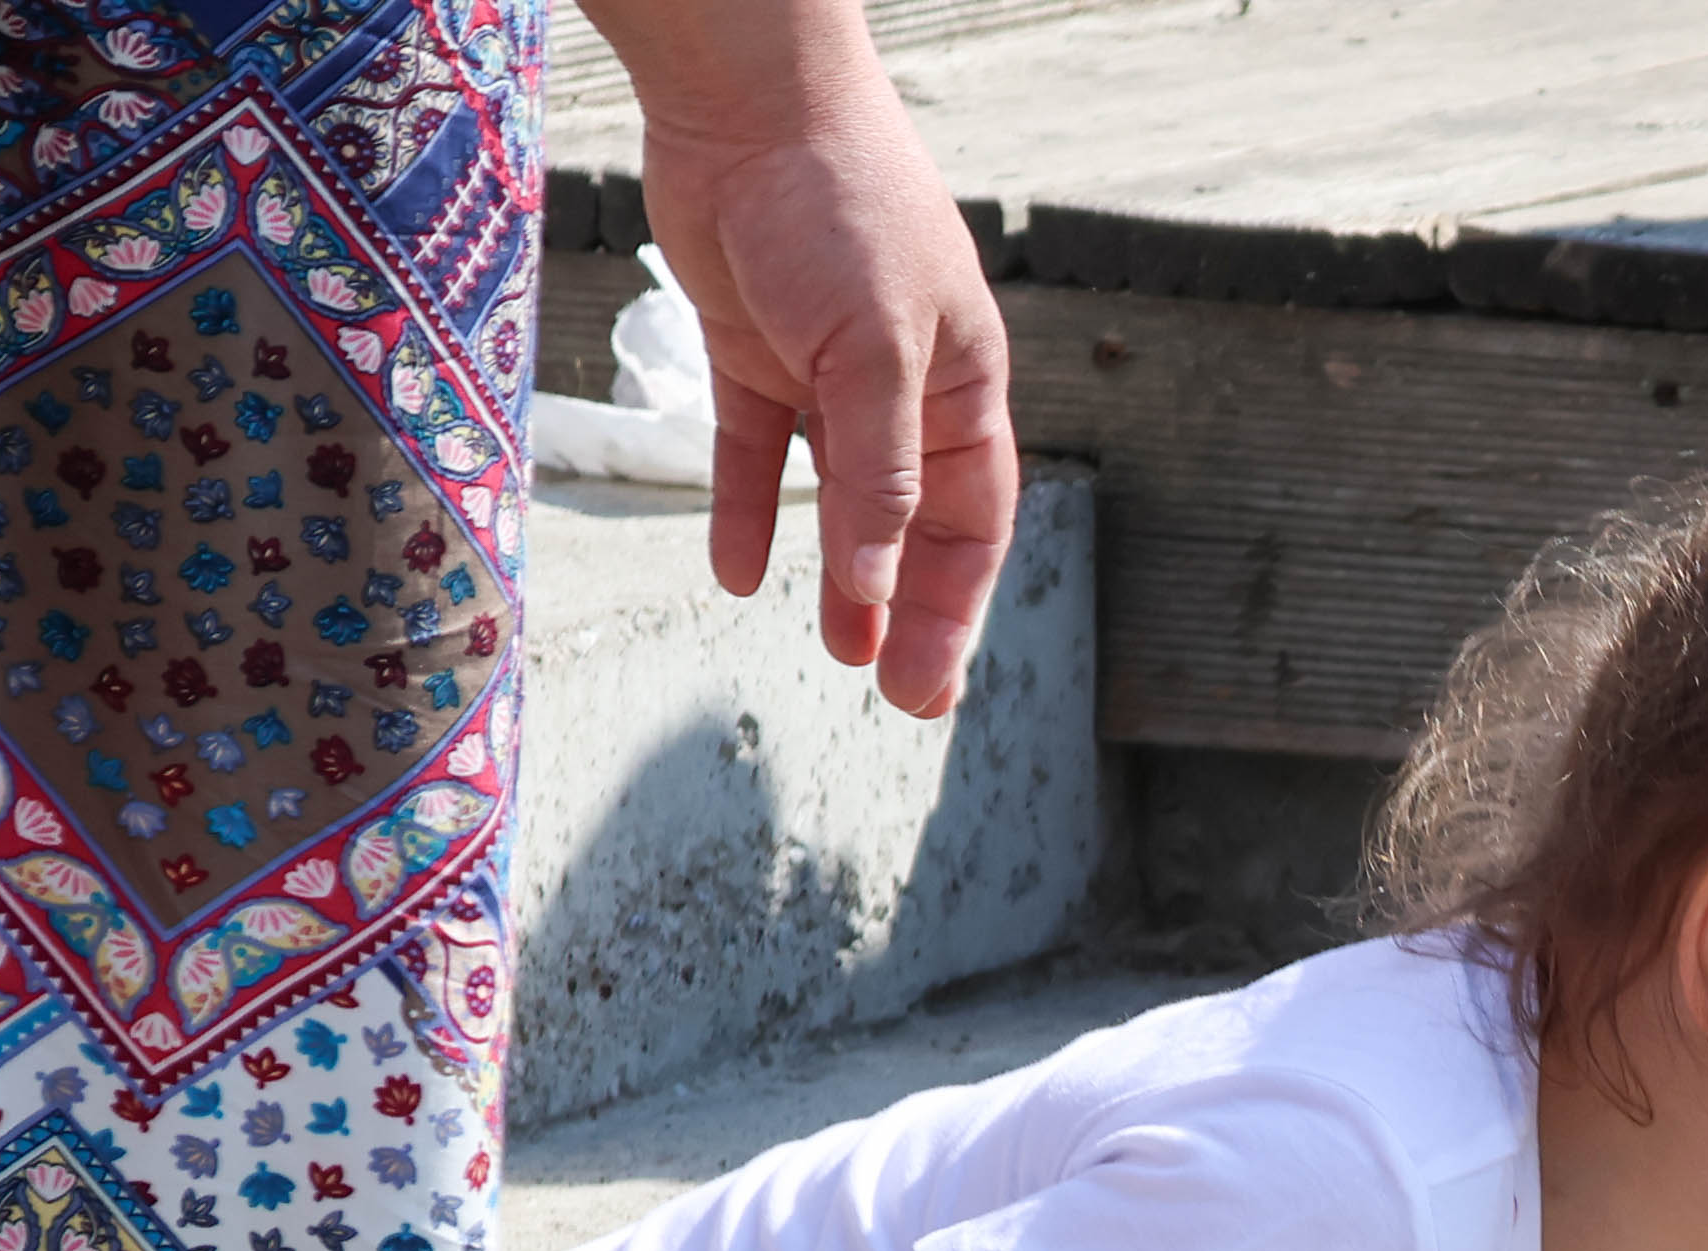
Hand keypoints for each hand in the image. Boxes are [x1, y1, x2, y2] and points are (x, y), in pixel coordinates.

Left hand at [597, 6, 1019, 713]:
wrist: (747, 97)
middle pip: (915, 524)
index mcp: (962, 385)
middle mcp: (902, 385)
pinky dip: (746, 509)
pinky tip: (735, 571)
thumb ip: (876, 473)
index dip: (956, 610)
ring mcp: (825, 368)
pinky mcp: (752, 345)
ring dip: (839, 574)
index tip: (928, 689)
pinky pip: (754, 448)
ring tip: (834, 647)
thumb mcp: (874, 350)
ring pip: (838, 498)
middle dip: (909, 611)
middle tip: (896, 695)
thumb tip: (874, 586)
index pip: (973, 522)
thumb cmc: (839, 204)